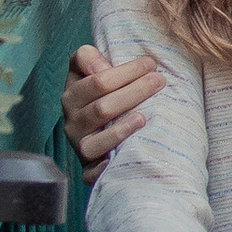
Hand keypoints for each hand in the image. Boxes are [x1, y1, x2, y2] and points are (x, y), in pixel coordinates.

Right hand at [64, 42, 165, 172]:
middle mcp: (72, 123)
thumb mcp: (89, 71)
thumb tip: (100, 65)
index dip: (126, 72)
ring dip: (121, 130)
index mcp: (72, 96)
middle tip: (159, 81)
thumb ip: (88, 58)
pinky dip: (100, 169)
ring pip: (97, 141)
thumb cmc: (102, 94)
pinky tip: (114, 161)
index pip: (97, 82)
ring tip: (144, 118)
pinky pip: (90, 173)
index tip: (150, 64)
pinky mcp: (88, 169)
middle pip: (102, 109)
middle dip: (133, 93)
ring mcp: (80, 147)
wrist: (97, 128)